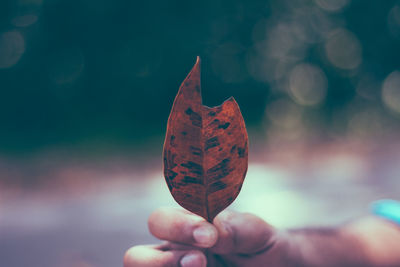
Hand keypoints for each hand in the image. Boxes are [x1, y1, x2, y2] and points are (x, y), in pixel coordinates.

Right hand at [123, 207, 291, 266]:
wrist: (280, 266)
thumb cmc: (263, 247)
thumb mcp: (255, 233)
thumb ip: (233, 226)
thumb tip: (209, 229)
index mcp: (186, 229)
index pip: (159, 221)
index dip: (177, 226)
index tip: (208, 236)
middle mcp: (174, 255)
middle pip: (135, 257)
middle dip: (159, 261)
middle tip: (199, 261)